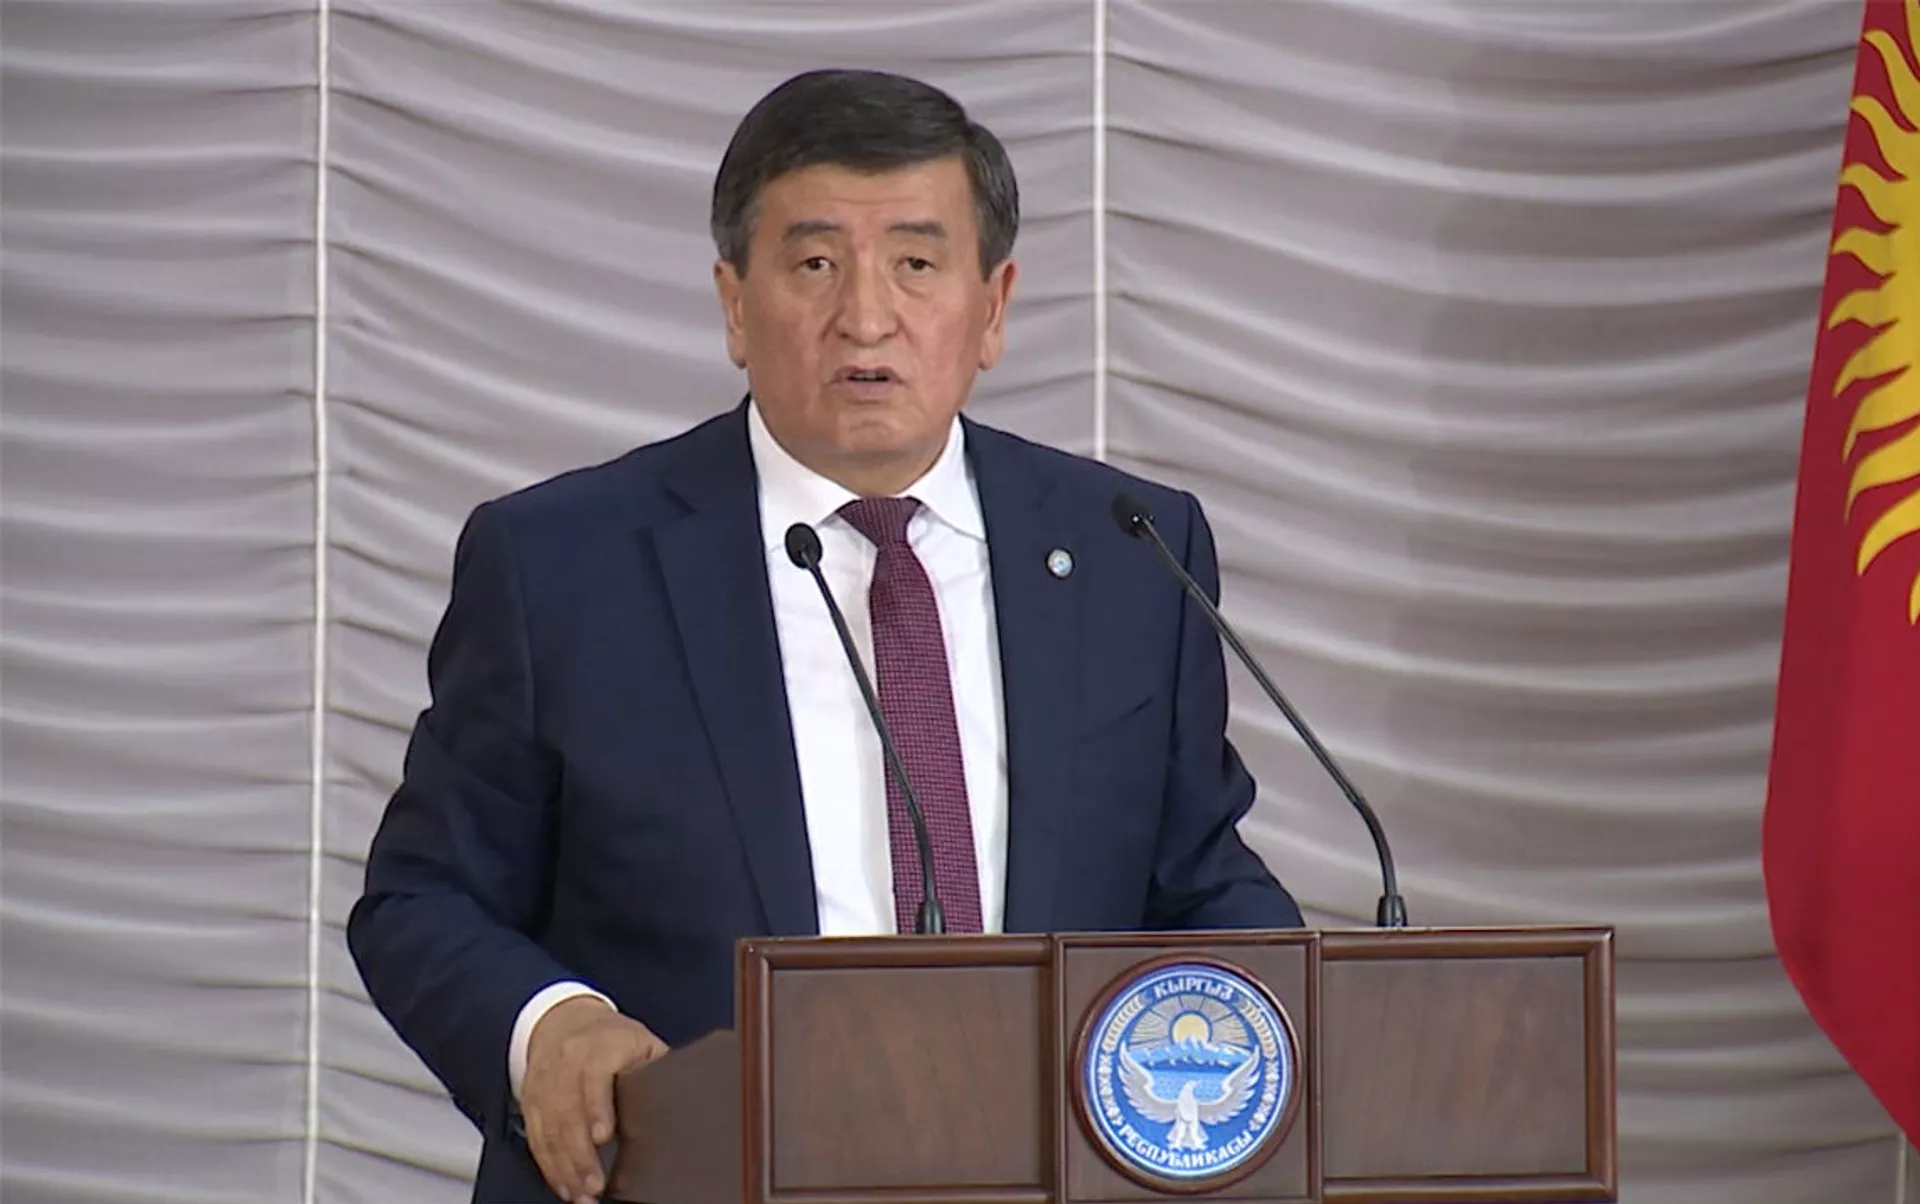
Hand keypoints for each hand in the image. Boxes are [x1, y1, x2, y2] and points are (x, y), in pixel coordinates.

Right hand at [522, 995, 666, 1202]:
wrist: (563, 1020)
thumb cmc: (611, 1038)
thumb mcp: (641, 1042)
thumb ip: (657, 1070)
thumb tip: (685, 1101)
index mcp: (602, 1045)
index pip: (595, 1075)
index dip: (597, 1106)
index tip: (603, 1135)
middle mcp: (569, 1062)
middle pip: (568, 1109)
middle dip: (580, 1152)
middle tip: (594, 1184)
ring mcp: (546, 1082)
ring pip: (550, 1128)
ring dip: (564, 1166)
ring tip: (581, 1194)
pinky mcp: (531, 1100)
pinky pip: (536, 1137)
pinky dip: (549, 1164)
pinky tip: (563, 1185)